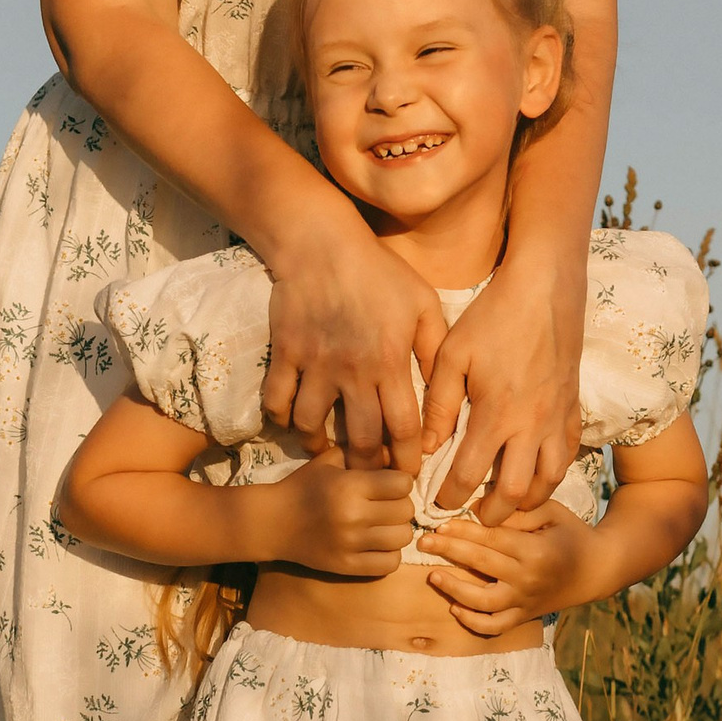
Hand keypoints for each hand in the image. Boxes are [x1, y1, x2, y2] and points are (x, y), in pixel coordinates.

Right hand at [261, 451, 418, 578]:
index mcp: (350, 486)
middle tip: (386, 506)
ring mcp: (351, 544)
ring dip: (397, 530)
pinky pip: (390, 563)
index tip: (389, 485)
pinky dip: (389, 554)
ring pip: (402, 537)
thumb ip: (361, 454)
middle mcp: (353, 515)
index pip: (403, 484)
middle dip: (400, 505)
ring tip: (384, 526)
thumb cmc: (303, 487)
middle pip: (406, 511)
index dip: (399, 482)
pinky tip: (377, 545)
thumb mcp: (329, 462)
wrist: (272, 522)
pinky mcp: (347, 566)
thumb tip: (393, 452)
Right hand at [264, 226, 444, 464]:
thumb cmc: (380, 272)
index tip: (408, 476)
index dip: (407, 461)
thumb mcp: (423, 304)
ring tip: (326, 450)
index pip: (402, 429)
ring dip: (318, 445)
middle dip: (366, 468)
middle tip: (368, 476)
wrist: (322, 244)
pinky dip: (281, 418)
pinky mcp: (285, 355)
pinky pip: (276, 401)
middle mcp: (353, 371)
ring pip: (311, 426)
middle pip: (360, 440)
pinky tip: (292, 419)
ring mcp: (315, 365)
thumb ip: (434, 350)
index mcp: (390, 363)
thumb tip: (444, 395)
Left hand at [417, 500, 598, 633]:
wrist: (596, 569)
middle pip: (481, 564)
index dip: (462, 531)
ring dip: (454, 589)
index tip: (439, 523)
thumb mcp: (550, 512)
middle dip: (448, 551)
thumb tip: (477, 509)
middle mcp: (528, 579)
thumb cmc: (570, 533)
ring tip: (433, 576)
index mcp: (535, 550)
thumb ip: (517, 511)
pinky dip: (472, 622)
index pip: (491, 539)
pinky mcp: (523, 616)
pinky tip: (454, 607)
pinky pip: (494, 626)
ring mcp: (525, 601)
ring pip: (483, 602)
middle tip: (423, 541)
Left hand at [421, 254, 582, 515]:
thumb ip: (439, 405)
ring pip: (548, 480)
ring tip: (508, 504)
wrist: (545, 288)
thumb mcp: (452, 354)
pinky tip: (536, 474)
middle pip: (513, 492)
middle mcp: (530, 426)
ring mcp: (556, 419)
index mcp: (496, 414)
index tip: (436, 504)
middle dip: (492, 514)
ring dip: (527, 500)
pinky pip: (568, 455)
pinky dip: (552, 473)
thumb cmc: (493, 317)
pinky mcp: (573, 409)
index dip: (449, 497)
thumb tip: (427, 447)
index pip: (468, 474)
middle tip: (474, 517)